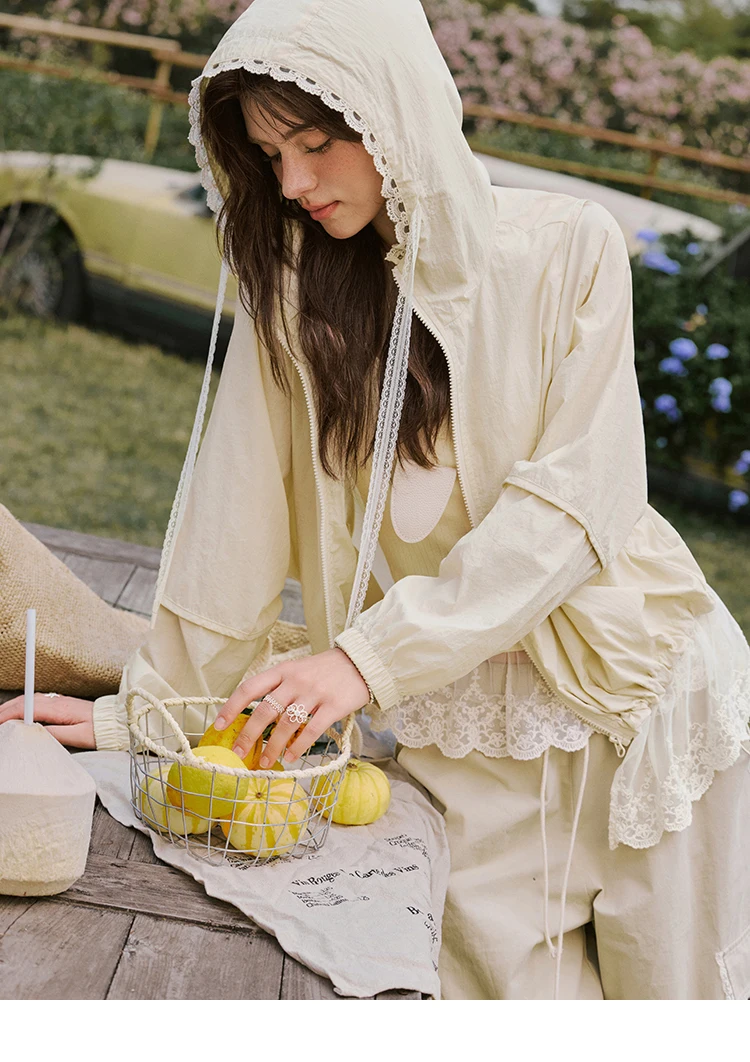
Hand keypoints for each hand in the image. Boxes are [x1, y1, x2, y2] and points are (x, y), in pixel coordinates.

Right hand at [0, 693, 95, 747]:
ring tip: (0, 718)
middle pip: (23, 701)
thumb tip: (34, 732)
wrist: (115, 719)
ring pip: (28, 699)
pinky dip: (21, 706)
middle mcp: (56, 701)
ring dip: (11, 707)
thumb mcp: (78, 737)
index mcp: (58, 709)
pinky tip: (17, 713)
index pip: (26, 708)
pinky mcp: (60, 703)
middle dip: (4, 710)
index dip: (8, 715)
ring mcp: (57, 700)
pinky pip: (35, 701)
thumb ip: (55, 734)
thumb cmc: (99, 729)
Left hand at [214, 648, 370, 766]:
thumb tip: (255, 718)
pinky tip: (291, 757)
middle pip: (265, 710)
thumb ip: (279, 688)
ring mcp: (315, 693)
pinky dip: (299, 746)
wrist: (360, 662)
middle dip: (248, 734)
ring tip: (266, 762)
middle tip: (238, 753)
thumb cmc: (324, 670)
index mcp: (283, 671)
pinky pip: (311, 730)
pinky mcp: (334, 706)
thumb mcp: (297, 670)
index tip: (218, 725)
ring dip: (273, 747)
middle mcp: (296, 681)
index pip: (250, 688)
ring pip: (286, 724)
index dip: (231, 707)